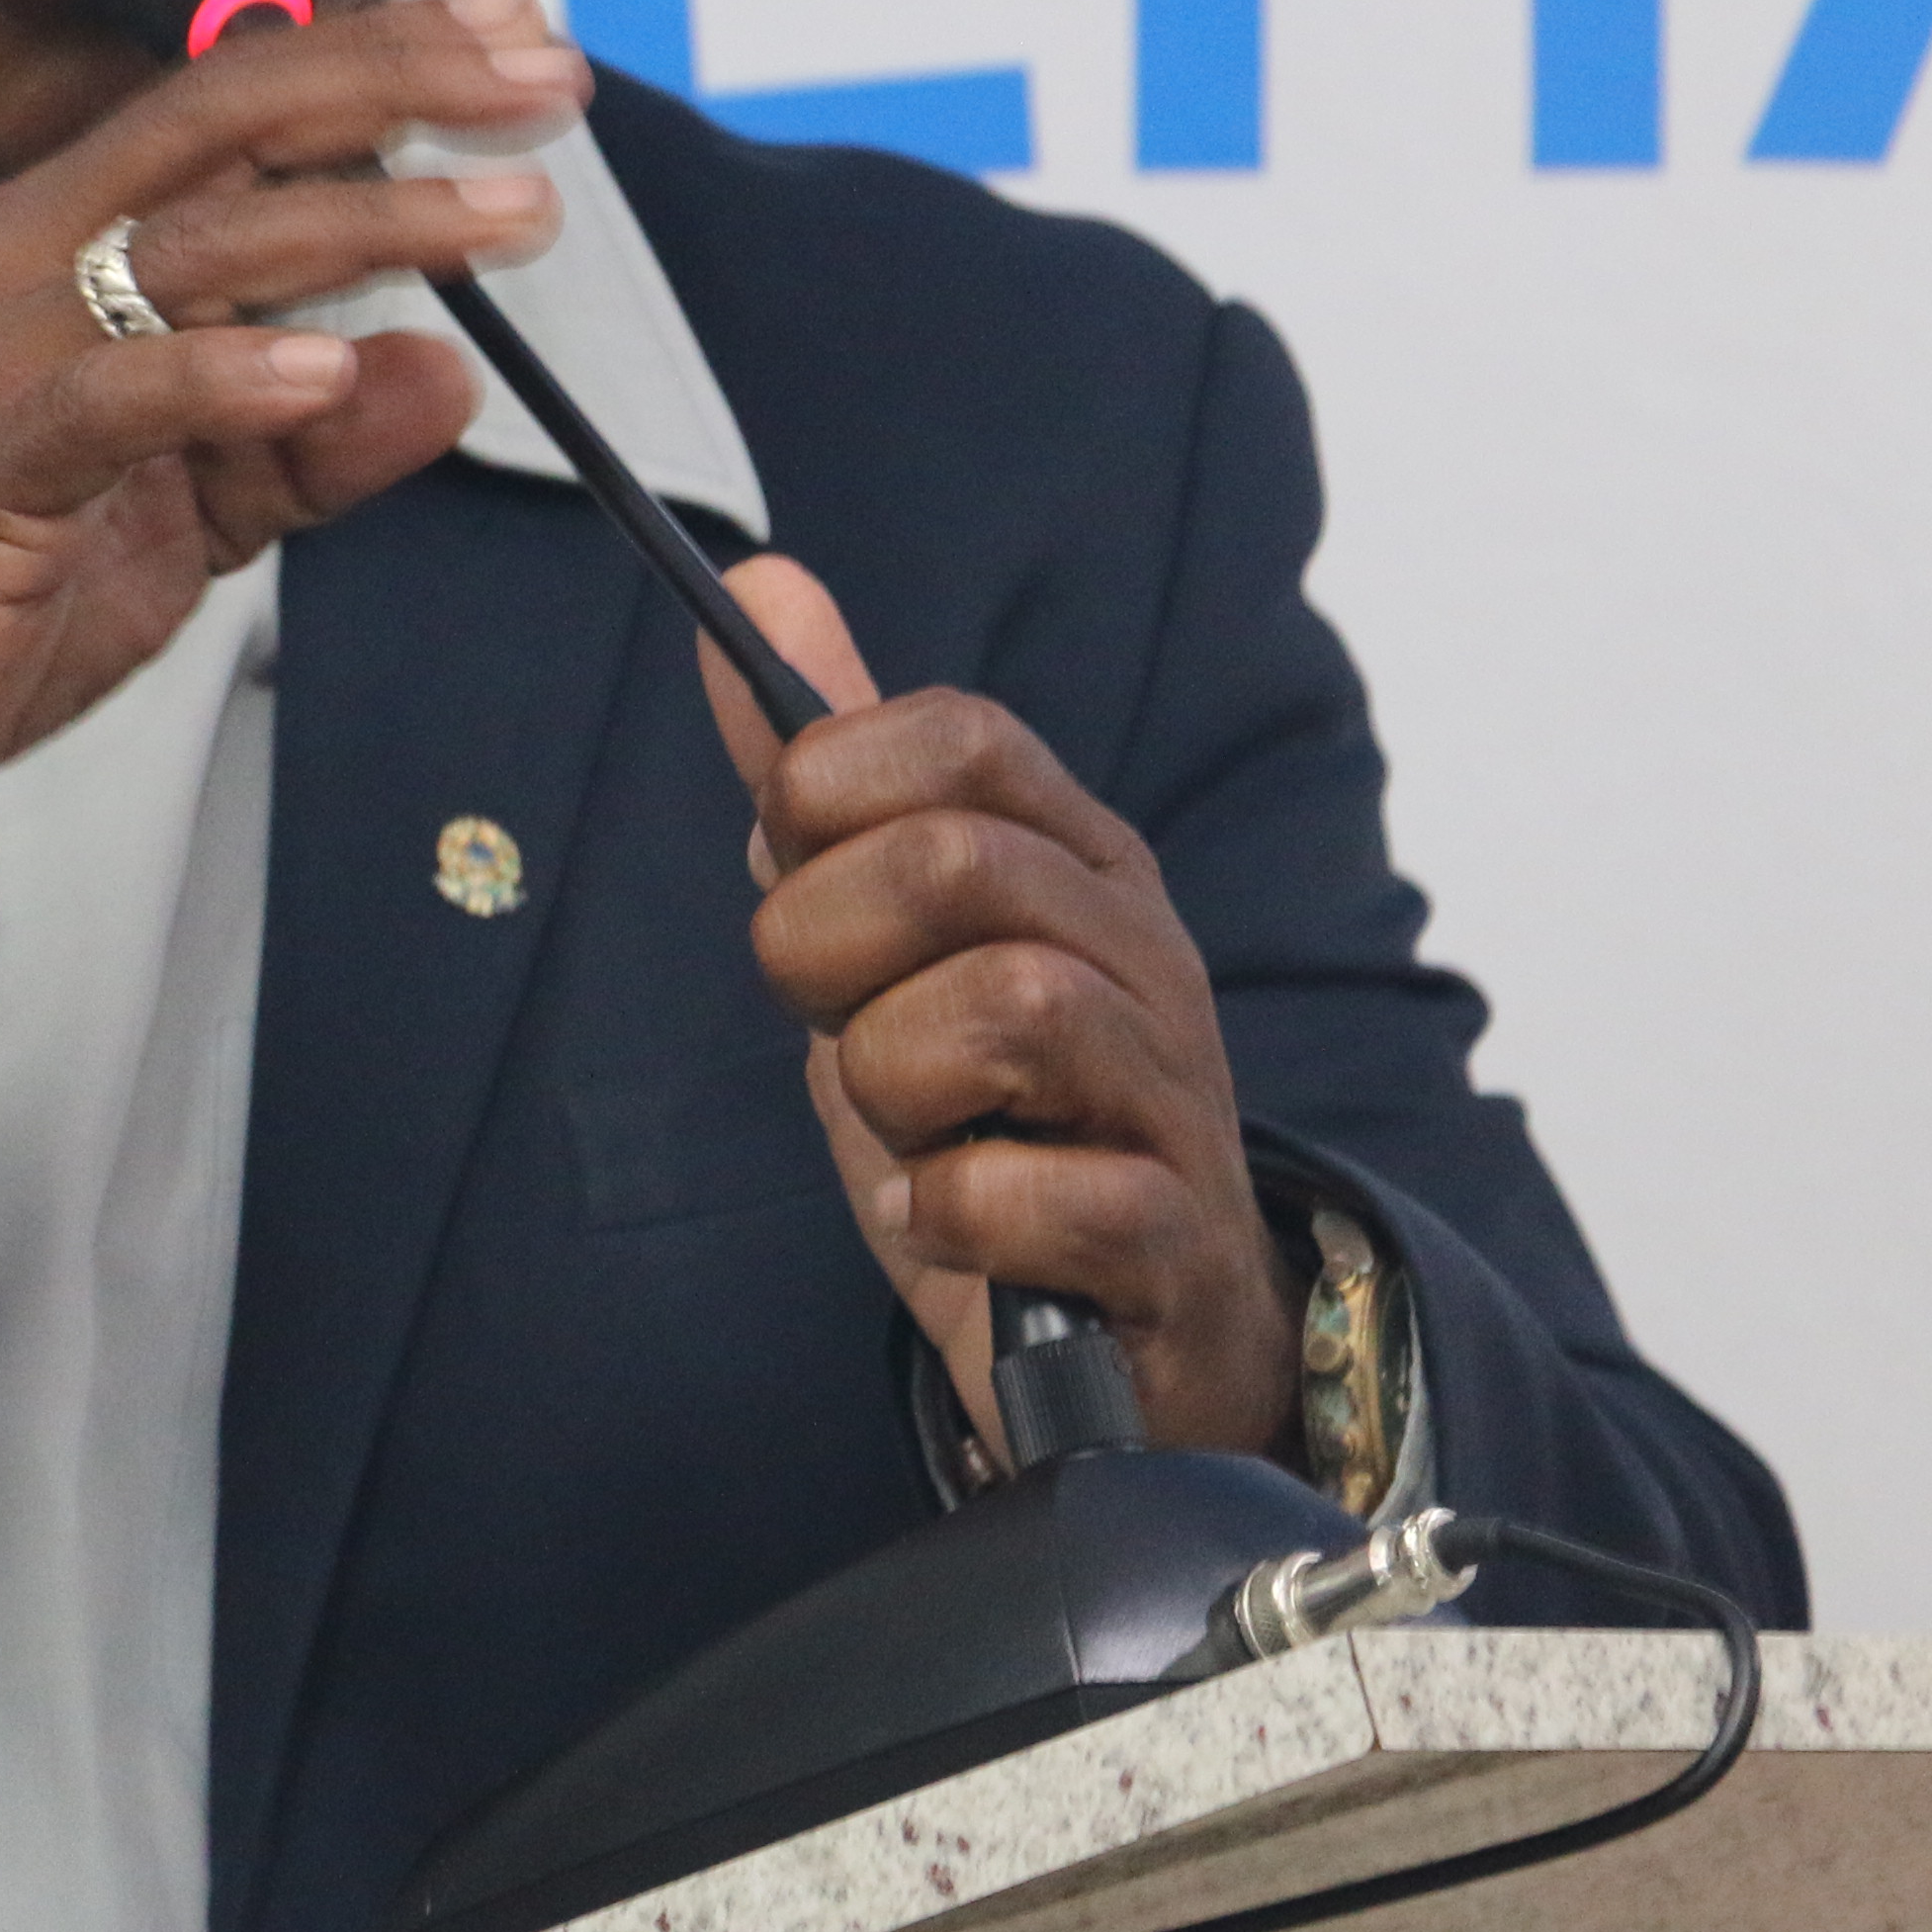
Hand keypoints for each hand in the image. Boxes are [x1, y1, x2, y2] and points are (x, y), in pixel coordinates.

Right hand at [0, 0, 591, 861]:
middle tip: (546, 82)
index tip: (514, 38)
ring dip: (370, 224)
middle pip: (230, 125)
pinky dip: (223, 375)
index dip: (379, 59)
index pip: (237, 105)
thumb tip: (450, 376)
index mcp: (69, 238)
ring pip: (204, 245)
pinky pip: (113, 395)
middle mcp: (29, 259)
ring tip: (503, 219)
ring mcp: (0, 353)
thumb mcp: (185, 509)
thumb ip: (310, 444)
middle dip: (399, 87)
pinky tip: (326, 370)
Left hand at [698, 559, 1299, 1470]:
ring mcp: (1173, 1093)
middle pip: (955, 862)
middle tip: (831, 1020)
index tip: (799, 873)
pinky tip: (949, 1222)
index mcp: (1076, 862)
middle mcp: (1145, 953)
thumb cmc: (995, 1121)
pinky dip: (950, 1213)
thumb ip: (824, 781)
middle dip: (828, 947)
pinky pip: (1035, 1192)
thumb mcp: (881, 944)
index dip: (833, 790)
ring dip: (893, 1082)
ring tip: (909, 1129)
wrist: (1123, 1346)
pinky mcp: (1169, 1236)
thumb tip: (758, 585)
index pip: (960, 737)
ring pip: (1008, 1007)